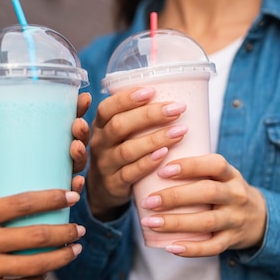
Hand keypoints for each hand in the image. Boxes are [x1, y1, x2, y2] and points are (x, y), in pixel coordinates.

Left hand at [0, 92, 91, 204]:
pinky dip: (75, 187)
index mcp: (36, 140)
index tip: (82, 98)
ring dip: (80, 155)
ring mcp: (50, 179)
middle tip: (77, 124)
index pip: (61, 121)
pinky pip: (67, 195)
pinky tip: (76, 182)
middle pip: (74, 141)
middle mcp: (49, 159)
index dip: (76, 109)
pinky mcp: (47, 201)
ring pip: (75, 165)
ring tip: (74, 147)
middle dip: (81, 131)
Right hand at [0, 190, 84, 279]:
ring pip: (33, 265)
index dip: (52, 198)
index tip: (71, 194)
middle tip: (80, 229)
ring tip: (74, 251)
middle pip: (34, 235)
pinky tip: (44, 275)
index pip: (21, 202)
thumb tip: (19, 209)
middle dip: (65, 232)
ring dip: (59, 258)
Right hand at [87, 87, 187, 219]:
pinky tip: (164, 155)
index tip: (151, 91)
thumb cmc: (119, 152)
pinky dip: (147, 163)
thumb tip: (172, 89)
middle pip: (119, 126)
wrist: (103, 190)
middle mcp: (100, 143)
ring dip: (155, 139)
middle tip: (176, 109)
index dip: (127, 98)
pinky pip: (130, 173)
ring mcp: (105, 165)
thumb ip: (136, 115)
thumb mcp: (119, 133)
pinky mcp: (114, 184)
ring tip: (180, 131)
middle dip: (149, 115)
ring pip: (128, 150)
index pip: (107, 108)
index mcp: (100, 125)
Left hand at [139, 154, 266, 256]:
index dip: (189, 166)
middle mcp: (236, 195)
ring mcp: (235, 219)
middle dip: (175, 197)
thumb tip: (152, 164)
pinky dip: (191, 249)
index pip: (214, 165)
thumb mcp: (221, 176)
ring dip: (176, 223)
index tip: (162, 170)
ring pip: (206, 221)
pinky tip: (170, 247)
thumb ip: (197, 170)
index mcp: (231, 175)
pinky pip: (212, 247)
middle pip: (207, 193)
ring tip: (150, 223)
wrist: (260, 219)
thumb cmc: (226, 192)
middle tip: (149, 201)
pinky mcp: (232, 240)